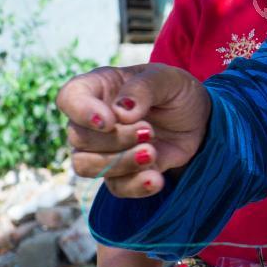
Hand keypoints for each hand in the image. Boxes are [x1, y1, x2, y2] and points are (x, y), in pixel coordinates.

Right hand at [57, 64, 210, 197]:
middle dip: (116, 139)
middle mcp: (92, 120)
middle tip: (149, 131)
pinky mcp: (120, 173)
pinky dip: (135, 186)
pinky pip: (115, 187)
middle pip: (79, 137)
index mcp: (99, 88)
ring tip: (153, 154)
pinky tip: (156, 179)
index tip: (109, 121)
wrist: (196, 119)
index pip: (69, 97)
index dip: (82, 112)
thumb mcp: (168, 79)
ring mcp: (102, 149)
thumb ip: (144, 88)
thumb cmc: (175, 91)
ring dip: (120, 163)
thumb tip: (121, 111)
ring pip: (86, 166)